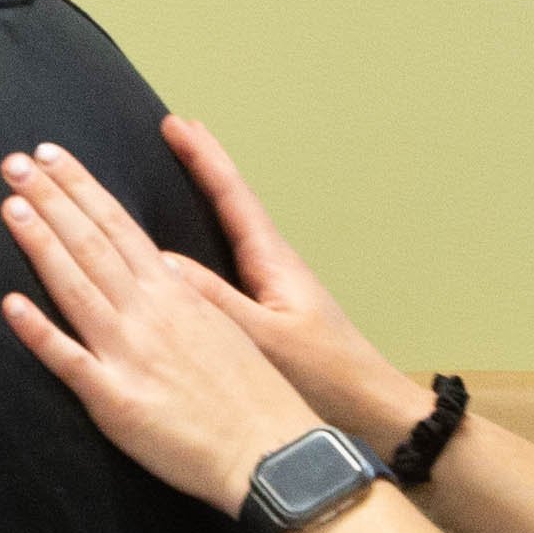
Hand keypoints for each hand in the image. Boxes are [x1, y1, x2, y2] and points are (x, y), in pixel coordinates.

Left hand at [0, 142, 333, 514]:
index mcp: (175, 293)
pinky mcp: (116, 400)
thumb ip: (185, 295)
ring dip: (41, 244)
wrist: (272, 453)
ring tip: (10, 206)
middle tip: (13, 163)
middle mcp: (150, 313)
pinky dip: (39, 332)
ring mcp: (130, 354)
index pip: (117, 225)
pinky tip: (10, 304)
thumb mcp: (224, 326)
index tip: (49, 156)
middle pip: (92, 243)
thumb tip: (156, 264)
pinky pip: (69, 361)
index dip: (80, 188)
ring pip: (76, 287)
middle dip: (50, 198)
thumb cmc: (252, 396)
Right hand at [158, 115, 430, 443]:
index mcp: (273, 262)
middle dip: (203, 165)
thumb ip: (215, 301)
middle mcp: (273, 265)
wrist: (371, 408)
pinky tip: (185, 250)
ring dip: (205, 197)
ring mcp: (272, 286)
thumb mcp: (266, 338)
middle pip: (232, 202)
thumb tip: (163, 262)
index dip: (204, 159)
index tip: (176, 124)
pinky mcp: (268, 310)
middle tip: (176, 129)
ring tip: (178, 172)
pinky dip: (205, 238)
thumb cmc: (327, 376)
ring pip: (230, 229)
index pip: (232, 197)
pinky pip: (227, 259)